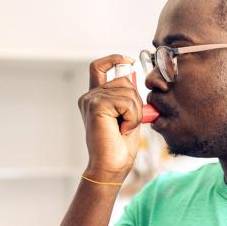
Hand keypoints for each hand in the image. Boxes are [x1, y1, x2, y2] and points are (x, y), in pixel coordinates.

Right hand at [77, 54, 142, 181]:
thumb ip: (128, 96)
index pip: (99, 67)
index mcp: (96, 97)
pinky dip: (132, 116)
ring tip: (124, 128)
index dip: (114, 59)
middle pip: (124, 80)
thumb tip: (133, 74)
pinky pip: (127, 102)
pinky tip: (122, 129)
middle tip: (129, 122)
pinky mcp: (96, 105)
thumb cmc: (120, 146)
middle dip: (136, 100)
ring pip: (128, 91)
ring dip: (135, 112)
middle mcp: (90, 96)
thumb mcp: (129, 115)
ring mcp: (91, 99)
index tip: (128, 61)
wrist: (111, 166)